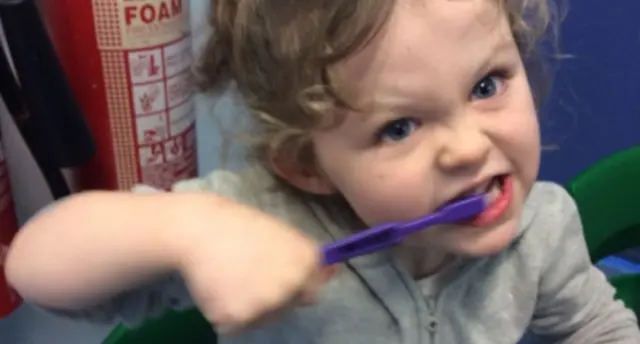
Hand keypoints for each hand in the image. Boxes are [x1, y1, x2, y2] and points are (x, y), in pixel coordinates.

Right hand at [176, 196, 335, 333]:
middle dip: (272, 297)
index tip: (273, 273)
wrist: (199, 228)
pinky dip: (226, 311)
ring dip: (250, 307)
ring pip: (262, 319)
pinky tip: (218, 286)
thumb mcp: (282, 234)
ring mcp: (265, 303)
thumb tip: (334, 272)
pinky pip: (237, 325)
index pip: (311, 291)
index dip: (293, 284)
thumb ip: (308, 258)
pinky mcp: (237, 318)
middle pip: (286, 308)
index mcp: (306, 261)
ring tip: (231, 277)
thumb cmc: (240, 226)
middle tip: (247, 271)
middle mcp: (292, 284)